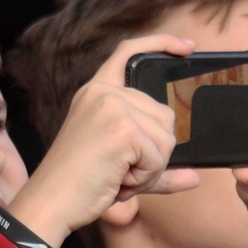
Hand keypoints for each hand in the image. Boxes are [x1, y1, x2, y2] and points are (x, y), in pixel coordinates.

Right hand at [8, 35, 202, 246]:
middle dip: (154, 153)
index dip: (161, 43)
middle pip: (164, 115)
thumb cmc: (79, 186)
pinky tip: (118, 180)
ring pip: (166, 138)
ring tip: (117, 176)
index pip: (129, 52)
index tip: (188, 47)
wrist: (51, 203)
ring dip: (150, 168)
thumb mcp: (119, 164)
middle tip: (120, 172)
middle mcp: (104, 93)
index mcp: (96, 92)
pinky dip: (144, 177)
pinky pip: (159, 157)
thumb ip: (156, 166)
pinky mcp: (122, 129)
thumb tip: (196, 177)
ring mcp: (113, 107)